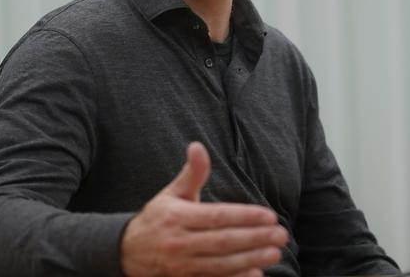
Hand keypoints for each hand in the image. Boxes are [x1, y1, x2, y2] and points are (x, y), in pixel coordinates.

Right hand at [120, 142, 288, 276]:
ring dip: (251, 259)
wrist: (128, 252)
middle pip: (224, 242)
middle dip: (255, 238)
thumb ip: (192, 173)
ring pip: (222, 264)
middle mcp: (179, 243)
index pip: (217, 216)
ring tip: (275, 253)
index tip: (269, 215)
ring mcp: (182, 266)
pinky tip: (256, 274)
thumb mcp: (172, 193)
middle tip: (281, 234)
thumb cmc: (158, 217)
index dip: (245, 216)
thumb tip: (198, 146)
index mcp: (178, 217)